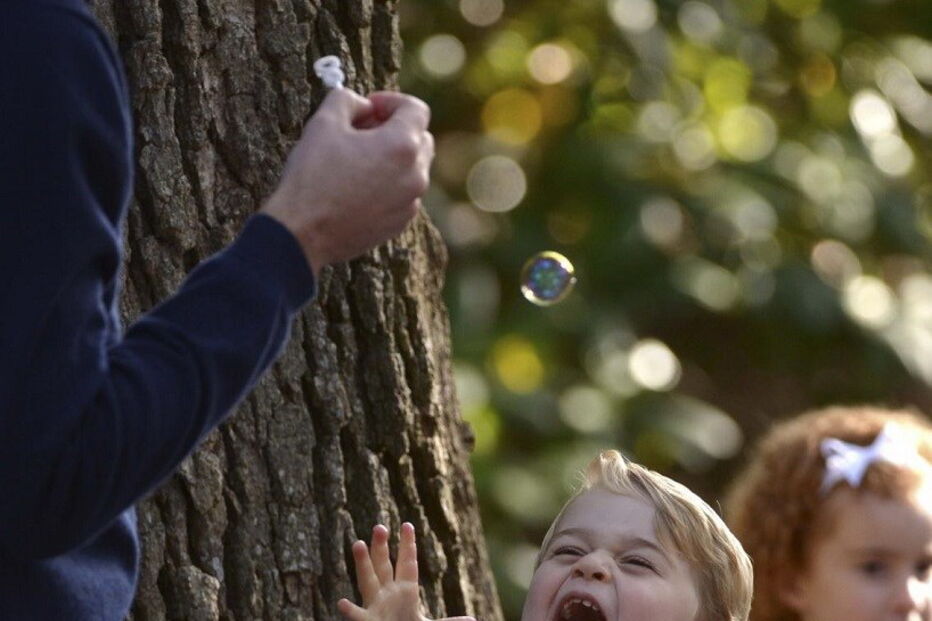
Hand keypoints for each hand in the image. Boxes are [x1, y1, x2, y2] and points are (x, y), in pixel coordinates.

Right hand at [261, 89, 433, 277]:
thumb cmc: (312, 177)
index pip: (416, 109)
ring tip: (356, 160)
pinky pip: (403, 194)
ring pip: (413, 168)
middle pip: (420, 138)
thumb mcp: (323, 123)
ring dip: (392, 157)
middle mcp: (416, 175)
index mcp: (402, 145)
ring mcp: (410, 202)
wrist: (303, 233)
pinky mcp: (400, 223)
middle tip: (361, 132)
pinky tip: (357, 187)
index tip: (369, 107)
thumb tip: (362, 106)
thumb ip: (347, 100)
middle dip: (394, 128)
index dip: (391, 101)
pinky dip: (389, 184)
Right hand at [337, 523, 475, 620]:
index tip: (407, 525)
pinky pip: (357, 615)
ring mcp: (375, 606)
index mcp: (405, 592)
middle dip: (381, 547)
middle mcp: (387, 594)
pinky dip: (349, 610)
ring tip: (358, 543)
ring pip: (367, 581)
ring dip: (363, 563)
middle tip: (380, 526)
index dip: (408, 546)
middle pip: (384, 566)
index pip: (407, 565)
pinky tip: (342, 602)